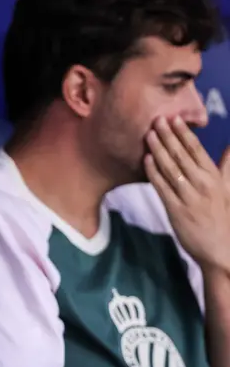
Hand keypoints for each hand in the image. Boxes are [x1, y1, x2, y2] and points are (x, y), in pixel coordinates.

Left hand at [145, 115, 229, 271]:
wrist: (220, 249)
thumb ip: (227, 167)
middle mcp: (202, 184)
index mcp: (214, 177)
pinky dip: (153, 172)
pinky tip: (145, 160)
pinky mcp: (176, 210)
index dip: (184, 133)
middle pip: (182, 155)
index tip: (174, 118)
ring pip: (170, 168)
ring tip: (149, 134)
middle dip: (168, 136)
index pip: (197, 150)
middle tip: (156, 119)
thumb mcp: (228, 189)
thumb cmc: (223, 217)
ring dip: (159, 150)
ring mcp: (188, 196)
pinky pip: (162, 187)